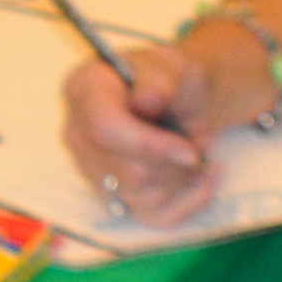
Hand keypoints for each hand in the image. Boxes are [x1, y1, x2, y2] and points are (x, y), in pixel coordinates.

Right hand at [61, 36, 223, 223]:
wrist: (181, 100)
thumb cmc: (169, 79)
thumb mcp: (170, 65)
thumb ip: (159, 78)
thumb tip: (148, 100)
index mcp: (83, 92)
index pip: (104, 130)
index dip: (149, 145)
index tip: (189, 151)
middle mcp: (78, 136)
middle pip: (129, 171)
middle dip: (175, 161)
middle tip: (196, 141)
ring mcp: (93, 172)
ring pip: (145, 197)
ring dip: (184, 177)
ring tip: (194, 151)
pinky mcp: (115, 199)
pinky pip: (158, 216)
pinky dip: (190, 199)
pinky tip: (202, 177)